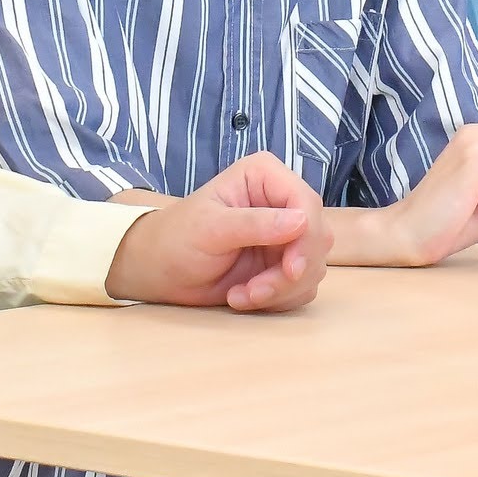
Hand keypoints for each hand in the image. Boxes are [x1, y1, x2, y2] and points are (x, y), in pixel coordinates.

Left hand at [109, 151, 328, 311]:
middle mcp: (282, 202)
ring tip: (241, 294)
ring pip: (314, 266)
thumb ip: (255, 224)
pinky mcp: (284, 265)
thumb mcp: (210, 228)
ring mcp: (286, 236)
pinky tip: (243, 296)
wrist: (160, 272)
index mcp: (265, 177)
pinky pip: (302, 287)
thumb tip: (301, 221)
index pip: (307, 202)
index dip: (306, 238)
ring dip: (280, 290)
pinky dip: (277, 299)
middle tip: (256, 290)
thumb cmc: (176, 239)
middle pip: (317, 237)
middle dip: (291, 272)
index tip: (291, 269)